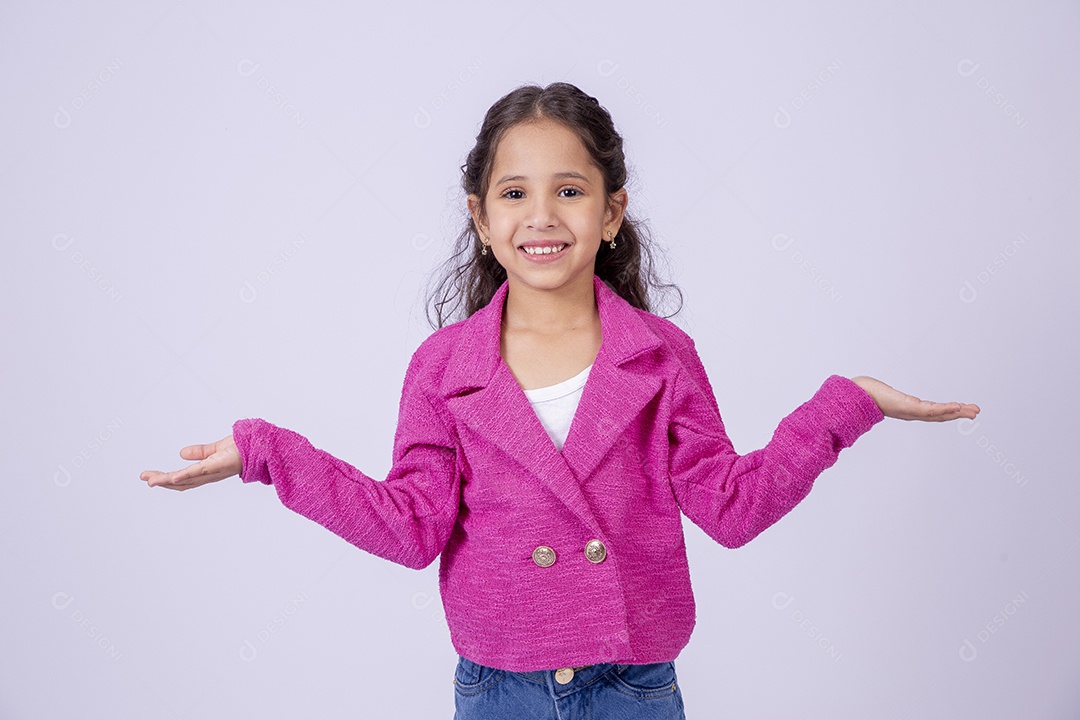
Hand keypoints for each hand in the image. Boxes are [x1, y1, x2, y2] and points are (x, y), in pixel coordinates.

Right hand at [140, 434, 241, 490]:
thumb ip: (200, 452)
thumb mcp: (215, 449)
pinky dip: (184, 475)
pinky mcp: (217, 466)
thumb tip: (181, 454)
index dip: (165, 479)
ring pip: (186, 480)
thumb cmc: (242, 449)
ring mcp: (212, 472)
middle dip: (161, 481)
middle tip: (144, 477)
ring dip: (167, 481)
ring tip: (151, 480)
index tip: (149, 476)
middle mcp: (208, 475)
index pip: (182, 479)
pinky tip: (172, 477)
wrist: (258, 446)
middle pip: (180, 482)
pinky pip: (198, 472)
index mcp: (206, 472)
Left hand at [850, 376, 979, 421]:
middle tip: (976, 411)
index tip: (962, 408)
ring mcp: (911, 411)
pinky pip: (930, 410)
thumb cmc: (867, 394)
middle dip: (959, 413)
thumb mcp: (882, 393)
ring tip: (973, 410)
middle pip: (940, 414)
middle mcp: (912, 412)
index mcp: (909, 409)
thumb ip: (885, 393)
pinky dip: (944, 409)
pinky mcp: (909, 407)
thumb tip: (880, 390)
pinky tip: (956, 407)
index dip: (948, 412)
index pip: (933, 412)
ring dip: (957, 412)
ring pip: (939, 413)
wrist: (858, 394)